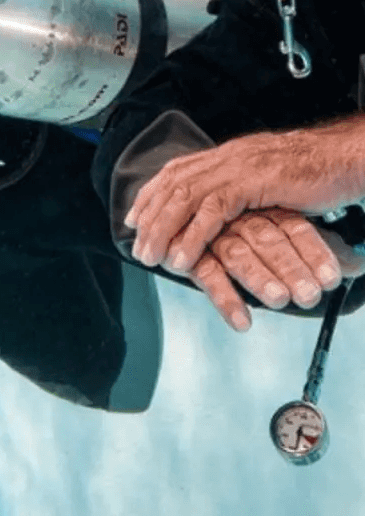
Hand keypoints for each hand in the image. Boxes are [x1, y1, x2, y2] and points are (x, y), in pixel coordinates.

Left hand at [124, 123, 364, 276]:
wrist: (344, 159)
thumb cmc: (313, 173)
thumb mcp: (266, 178)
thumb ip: (240, 187)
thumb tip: (222, 207)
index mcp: (226, 154)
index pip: (174, 172)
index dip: (150, 194)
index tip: (133, 218)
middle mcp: (225, 156)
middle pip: (172, 185)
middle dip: (149, 217)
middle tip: (136, 246)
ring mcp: (237, 167)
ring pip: (185, 197)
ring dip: (163, 230)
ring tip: (152, 257)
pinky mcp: (252, 182)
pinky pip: (212, 211)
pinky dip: (192, 235)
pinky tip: (182, 257)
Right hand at [184, 208, 343, 330]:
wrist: (182, 220)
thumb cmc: (243, 234)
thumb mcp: (282, 233)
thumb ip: (317, 248)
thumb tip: (358, 262)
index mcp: (265, 208)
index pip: (294, 226)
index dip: (313, 252)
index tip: (331, 278)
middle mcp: (239, 219)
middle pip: (266, 238)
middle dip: (289, 268)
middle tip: (309, 294)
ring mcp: (212, 236)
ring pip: (237, 254)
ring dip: (259, 278)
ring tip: (280, 301)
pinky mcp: (188, 256)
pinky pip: (205, 274)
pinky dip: (224, 297)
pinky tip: (243, 321)